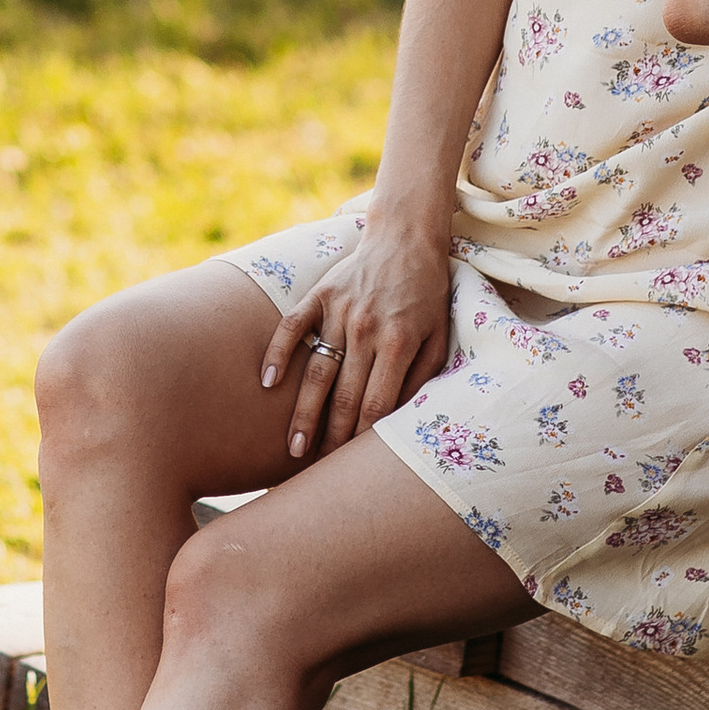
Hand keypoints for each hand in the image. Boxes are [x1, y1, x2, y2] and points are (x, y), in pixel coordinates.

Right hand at [259, 215, 452, 467]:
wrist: (406, 239)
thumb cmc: (427, 295)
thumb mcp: (439, 336)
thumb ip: (422, 377)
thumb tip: (400, 419)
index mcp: (399, 342)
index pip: (376, 405)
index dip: (362, 440)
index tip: (351, 464)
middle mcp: (366, 329)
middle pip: (343, 397)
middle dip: (331, 438)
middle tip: (318, 470)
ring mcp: (339, 311)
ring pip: (317, 371)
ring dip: (303, 413)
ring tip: (293, 447)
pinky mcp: (319, 295)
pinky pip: (292, 327)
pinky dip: (278, 353)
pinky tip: (269, 382)